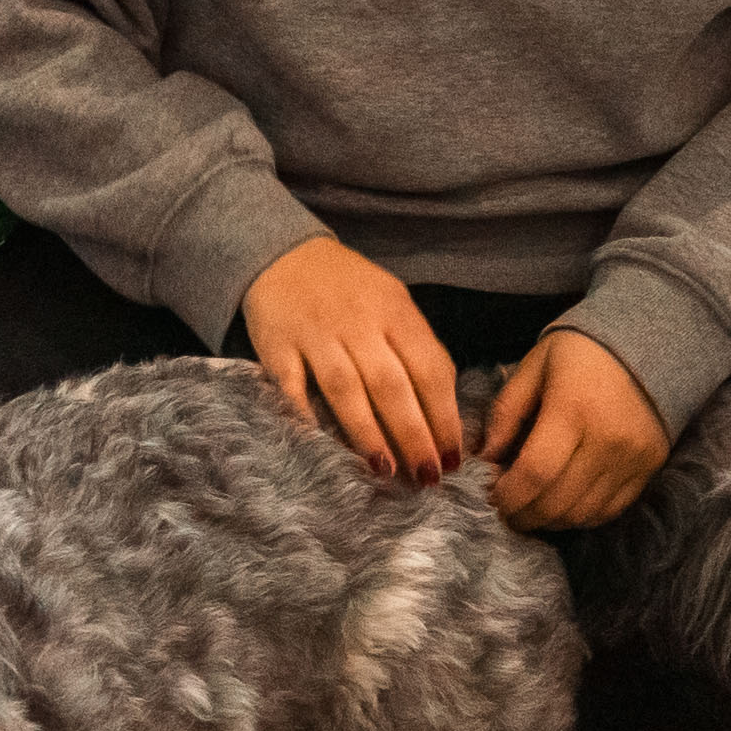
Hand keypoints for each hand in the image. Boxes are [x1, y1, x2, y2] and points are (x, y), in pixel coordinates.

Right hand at [241, 238, 465, 485]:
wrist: (285, 254)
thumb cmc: (351, 291)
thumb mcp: (393, 304)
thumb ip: (418, 348)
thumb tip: (445, 410)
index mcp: (395, 312)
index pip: (429, 369)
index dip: (444, 417)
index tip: (453, 458)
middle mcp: (358, 322)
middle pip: (391, 385)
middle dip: (413, 434)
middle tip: (426, 477)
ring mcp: (316, 334)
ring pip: (345, 389)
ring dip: (366, 433)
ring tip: (385, 469)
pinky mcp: (277, 346)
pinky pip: (293, 386)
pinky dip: (306, 416)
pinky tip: (322, 445)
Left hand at [481, 329, 666, 530]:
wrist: (649, 342)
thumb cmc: (580, 352)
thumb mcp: (534, 367)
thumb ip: (506, 413)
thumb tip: (484, 458)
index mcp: (573, 410)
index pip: (535, 473)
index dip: (509, 496)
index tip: (492, 496)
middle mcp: (607, 440)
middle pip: (557, 501)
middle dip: (523, 514)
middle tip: (506, 510)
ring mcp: (632, 459)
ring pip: (582, 513)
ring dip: (549, 520)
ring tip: (531, 508)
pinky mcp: (649, 469)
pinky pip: (609, 511)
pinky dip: (580, 516)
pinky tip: (562, 505)